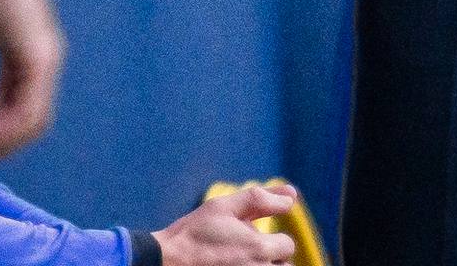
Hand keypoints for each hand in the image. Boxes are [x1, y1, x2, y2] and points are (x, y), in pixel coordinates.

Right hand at [158, 185, 300, 265]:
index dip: (274, 238)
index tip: (252, 238)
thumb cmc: (194, 232)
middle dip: (271, 258)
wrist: (164, 261)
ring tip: (241, 261)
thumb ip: (262, 199)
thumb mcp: (225, 206)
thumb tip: (292, 196)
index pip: (287, 245)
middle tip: (245, 253)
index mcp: (258, 249)